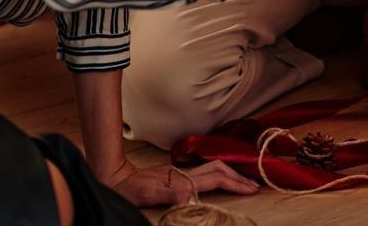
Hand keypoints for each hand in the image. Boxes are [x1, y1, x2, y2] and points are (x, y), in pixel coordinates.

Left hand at [101, 159, 257, 206]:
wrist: (112, 177)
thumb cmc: (128, 189)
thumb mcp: (148, 195)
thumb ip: (173, 195)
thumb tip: (195, 200)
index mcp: (182, 179)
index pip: (215, 178)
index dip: (234, 184)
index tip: (251, 189)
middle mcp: (184, 173)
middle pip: (218, 170)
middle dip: (238, 177)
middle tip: (255, 185)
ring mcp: (179, 173)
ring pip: (212, 168)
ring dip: (230, 174)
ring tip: (243, 181)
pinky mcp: (174, 176)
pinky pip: (203, 173)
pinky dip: (218, 175)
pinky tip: (219, 179)